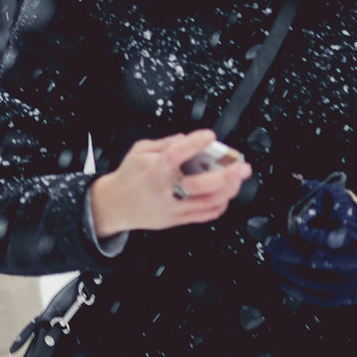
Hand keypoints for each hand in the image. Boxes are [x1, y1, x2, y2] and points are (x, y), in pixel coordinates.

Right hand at [87, 129, 253, 235]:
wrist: (115, 205)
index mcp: (153, 172)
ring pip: (207, 203)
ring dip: (228, 191)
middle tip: (241, 166)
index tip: (209, 136)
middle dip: (226, 176)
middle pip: (200, 186)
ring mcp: (172, 208)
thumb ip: (164, 143)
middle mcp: (164, 192)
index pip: (175, 155)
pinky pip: (204, 216)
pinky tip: (225, 196)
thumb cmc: (128, 177)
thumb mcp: (139, 151)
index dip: (194, 144)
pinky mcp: (176, 220)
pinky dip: (220, 206)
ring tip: (237, 180)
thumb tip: (186, 139)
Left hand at [263, 173, 356, 305]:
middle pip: (312, 261)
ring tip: (272, 259)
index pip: (321, 241)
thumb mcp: (355, 209)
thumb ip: (329, 197)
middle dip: (285, 254)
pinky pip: (313, 297)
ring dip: (285, 270)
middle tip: (270, 245)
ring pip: (309, 281)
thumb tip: (301, 185)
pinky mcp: (345, 299)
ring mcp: (349, 284)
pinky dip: (293, 288)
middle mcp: (353, 264)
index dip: (297, 238)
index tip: (280, 232)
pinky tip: (282, 278)